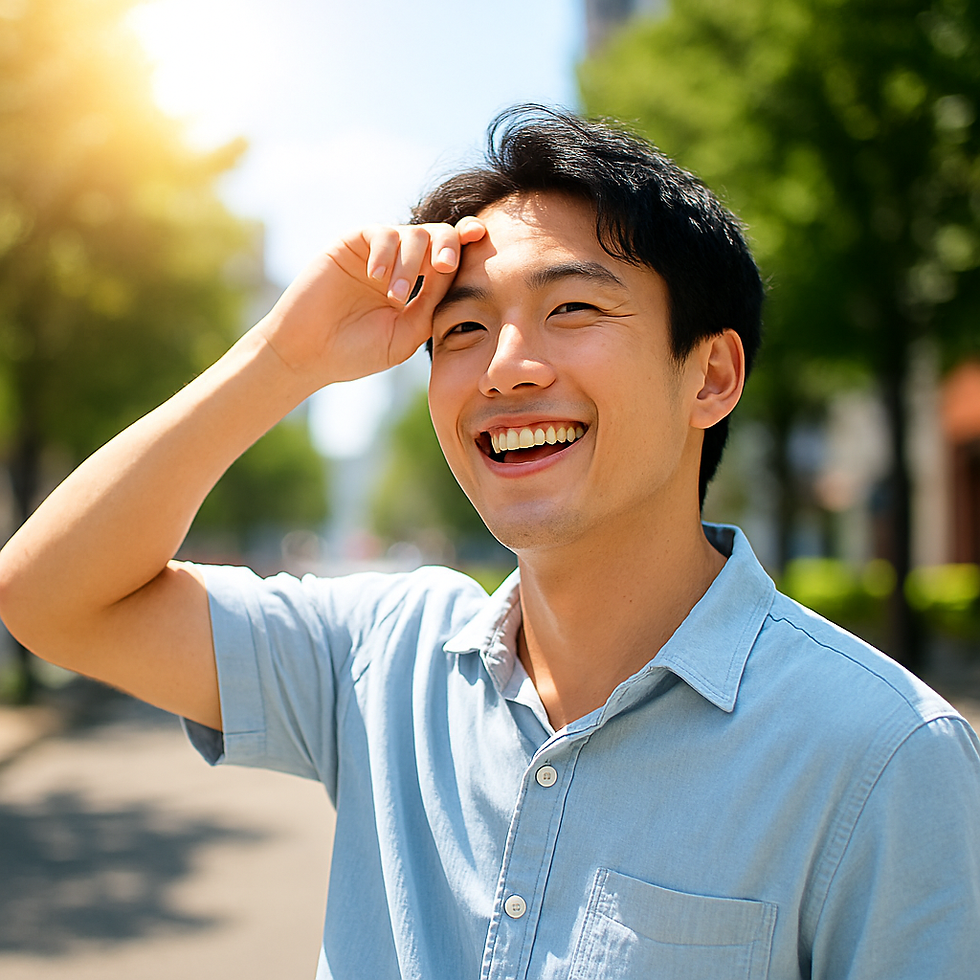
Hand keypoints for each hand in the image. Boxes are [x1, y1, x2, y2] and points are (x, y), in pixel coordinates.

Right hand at [256, 217, 486, 392]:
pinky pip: (381, 232)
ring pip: (411, 233)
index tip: (480, 237)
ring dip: (410, 262)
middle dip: (447, 244)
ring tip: (396, 295)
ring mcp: (376, 253)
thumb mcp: (407, 334)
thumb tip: (452, 270)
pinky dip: (386, 253)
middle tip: (446, 265)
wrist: (310, 354)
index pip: (448, 257)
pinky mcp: (351, 244)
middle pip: (436, 236)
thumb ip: (431, 304)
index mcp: (418, 286)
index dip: (465, 242)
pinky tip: (378, 279)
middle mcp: (400, 264)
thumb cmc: (358, 352)